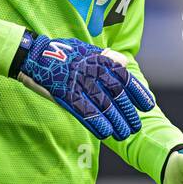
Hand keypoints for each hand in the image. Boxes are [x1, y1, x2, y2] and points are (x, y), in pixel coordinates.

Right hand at [12, 31, 154, 139]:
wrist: (34, 54)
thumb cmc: (63, 53)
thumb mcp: (87, 49)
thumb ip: (107, 57)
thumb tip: (125, 65)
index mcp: (100, 60)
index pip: (125, 78)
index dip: (138, 93)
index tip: (148, 106)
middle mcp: (93, 71)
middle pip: (117, 95)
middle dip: (128, 113)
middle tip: (136, 127)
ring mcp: (79, 83)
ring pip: (103, 106)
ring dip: (116, 122)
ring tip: (124, 134)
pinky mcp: (66, 94)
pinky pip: (85, 111)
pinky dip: (96, 123)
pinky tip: (105, 133)